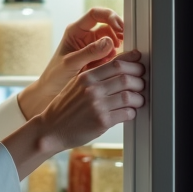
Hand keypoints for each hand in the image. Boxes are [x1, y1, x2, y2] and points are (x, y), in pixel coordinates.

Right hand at [3, 50, 144, 179]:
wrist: (51, 129)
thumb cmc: (64, 108)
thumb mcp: (76, 85)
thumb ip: (95, 76)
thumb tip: (119, 69)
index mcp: (87, 77)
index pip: (117, 64)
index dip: (133, 62)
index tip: (139, 62)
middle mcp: (92, 89)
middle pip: (127, 78)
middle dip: (139, 80)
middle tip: (141, 84)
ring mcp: (97, 105)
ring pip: (130, 96)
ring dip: (138, 98)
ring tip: (137, 100)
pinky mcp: (102, 121)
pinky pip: (126, 113)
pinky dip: (132, 112)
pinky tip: (129, 112)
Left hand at [17, 8, 124, 117]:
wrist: (51, 92)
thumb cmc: (55, 76)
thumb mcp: (71, 63)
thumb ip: (89, 52)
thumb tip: (109, 42)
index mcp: (75, 31)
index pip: (95, 14)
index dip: (110, 17)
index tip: (120, 27)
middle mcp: (85, 36)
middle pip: (107, 25)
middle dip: (117, 33)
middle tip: (123, 43)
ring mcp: (92, 47)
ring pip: (111, 40)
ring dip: (116, 47)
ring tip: (113, 58)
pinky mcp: (98, 58)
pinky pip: (111, 53)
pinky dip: (114, 58)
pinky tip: (110, 65)